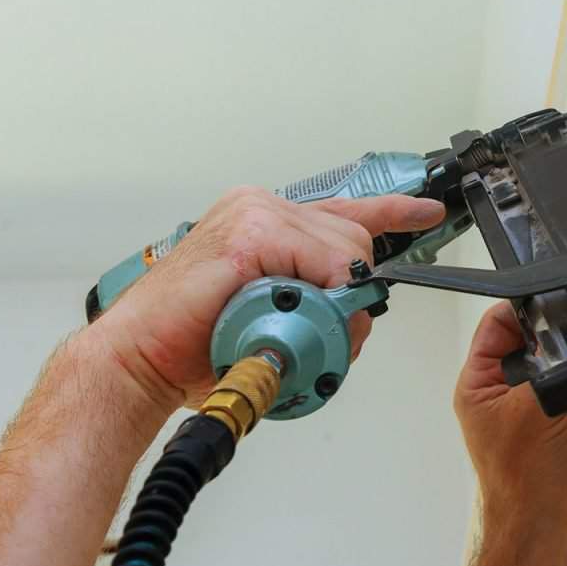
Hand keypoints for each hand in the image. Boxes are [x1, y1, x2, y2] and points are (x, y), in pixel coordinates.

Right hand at [94, 186, 444, 410]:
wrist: (140, 358)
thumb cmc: (194, 343)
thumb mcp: (269, 318)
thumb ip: (310, 307)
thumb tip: (354, 316)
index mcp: (265, 221)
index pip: (344, 210)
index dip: (391, 214)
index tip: (425, 213)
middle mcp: (261, 207)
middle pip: (353, 240)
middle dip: (350, 293)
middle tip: (317, 333)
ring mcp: (254, 213)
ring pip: (343, 252)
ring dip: (328, 305)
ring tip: (279, 329)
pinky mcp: (249, 232)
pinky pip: (321, 262)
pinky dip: (316, 295)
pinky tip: (281, 311)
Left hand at [454, 303, 566, 546]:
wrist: (546, 525)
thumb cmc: (524, 478)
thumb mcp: (532, 411)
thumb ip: (552, 369)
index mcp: (478, 384)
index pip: (496, 325)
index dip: (524, 306)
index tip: (556, 296)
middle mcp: (501, 389)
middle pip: (527, 337)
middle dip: (552, 324)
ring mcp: (529, 402)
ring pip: (550, 358)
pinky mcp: (556, 415)